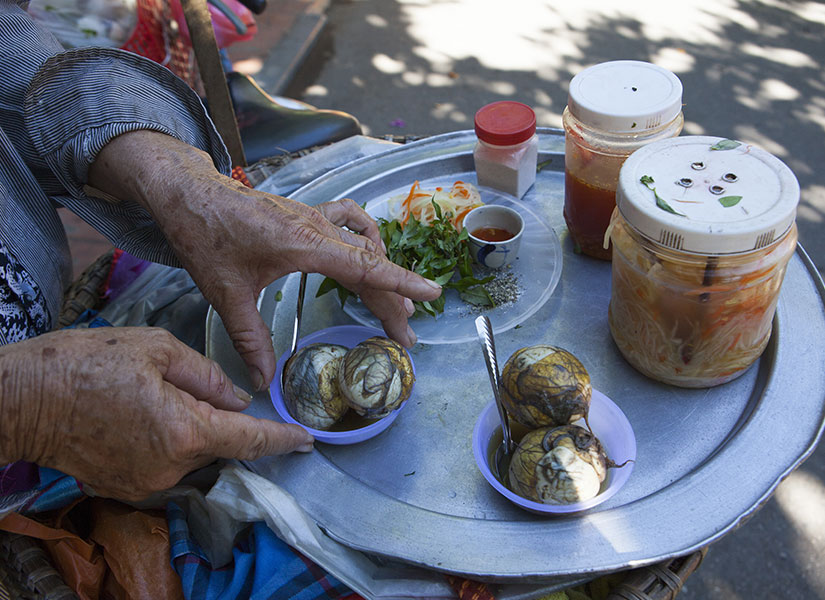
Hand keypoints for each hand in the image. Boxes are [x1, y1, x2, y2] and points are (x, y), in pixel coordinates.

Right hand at [0, 328, 313, 500]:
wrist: (22, 399)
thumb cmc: (86, 363)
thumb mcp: (155, 348)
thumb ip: (206, 375)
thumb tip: (237, 398)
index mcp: (185, 430)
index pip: (249, 439)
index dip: (281, 439)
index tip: (305, 440)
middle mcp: (171, 466)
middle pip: (219, 444)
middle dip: (221, 419)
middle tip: (190, 388)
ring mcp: (146, 482)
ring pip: (191, 454)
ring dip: (190, 429)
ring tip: (151, 397)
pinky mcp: (125, 486)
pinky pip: (165, 464)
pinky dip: (167, 442)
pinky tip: (139, 417)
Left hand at [88, 131, 441, 389]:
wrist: (189, 191)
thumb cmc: (205, 236)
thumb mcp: (225, 294)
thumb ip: (250, 339)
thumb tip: (263, 382)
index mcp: (305, 244)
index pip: (366, 266)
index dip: (402, 282)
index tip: (432, 294)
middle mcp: (318, 228)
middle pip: (370, 265)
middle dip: (393, 301)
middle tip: (405, 337)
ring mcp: (315, 218)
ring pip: (363, 248)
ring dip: (383, 275)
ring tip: (394, 307)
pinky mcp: (307, 215)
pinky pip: (350, 224)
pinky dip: (366, 240)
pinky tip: (369, 253)